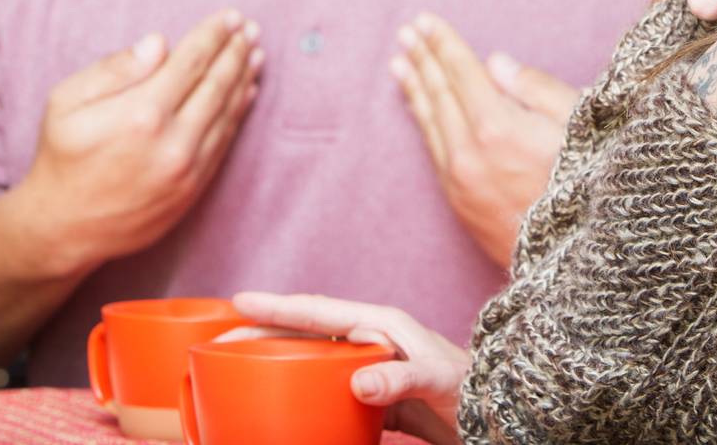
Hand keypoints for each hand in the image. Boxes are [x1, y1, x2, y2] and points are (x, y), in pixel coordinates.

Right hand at [14, 8, 262, 272]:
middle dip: (236, 51)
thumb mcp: (66, 101)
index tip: (229, 16)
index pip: (191, 62)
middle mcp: (171, 142)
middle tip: (250, 28)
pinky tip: (247, 92)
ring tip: (256, 53)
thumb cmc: (61, 156)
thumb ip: (115, 69)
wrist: (63, 228)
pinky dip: (239, 113)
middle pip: (217, 84)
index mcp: (140, 113)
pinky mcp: (194, 190)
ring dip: (244, 78)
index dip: (213, 35)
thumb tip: (160, 42)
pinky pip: (224, 142)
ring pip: (227, 113)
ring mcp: (187, 169)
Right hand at [232, 291, 468, 444]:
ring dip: (279, 360)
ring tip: (240, 367)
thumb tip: (356, 382)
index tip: (239, 301)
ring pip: (312, 358)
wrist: (495, 414)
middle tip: (221, 340)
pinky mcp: (374, 395)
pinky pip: (328, 388)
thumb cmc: (470, 390)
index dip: (278, 307)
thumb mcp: (436, 380)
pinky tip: (284, 402)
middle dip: (264, 332)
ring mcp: (369, 366)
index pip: (319, 311)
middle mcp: (370, 339)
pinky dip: (303, 391)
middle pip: (306, 332)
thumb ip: (400, 379)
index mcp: (381, 324)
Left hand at [390, 12, 578, 266]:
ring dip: (414, 87)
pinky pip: (432, 149)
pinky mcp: (459, 202)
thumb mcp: (579, 127)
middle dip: (423, 58)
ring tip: (399, 62)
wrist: (575, 263)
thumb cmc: (590, 186)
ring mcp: (460, 179)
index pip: (463, 71)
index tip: (425, 20)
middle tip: (406, 31)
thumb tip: (494, 62)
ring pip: (430, 122)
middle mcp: (470, 152)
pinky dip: (422, 121)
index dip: (443, 42)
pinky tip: (417, 107)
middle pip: (440, 93)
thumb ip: (536, 89)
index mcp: (499, 127)